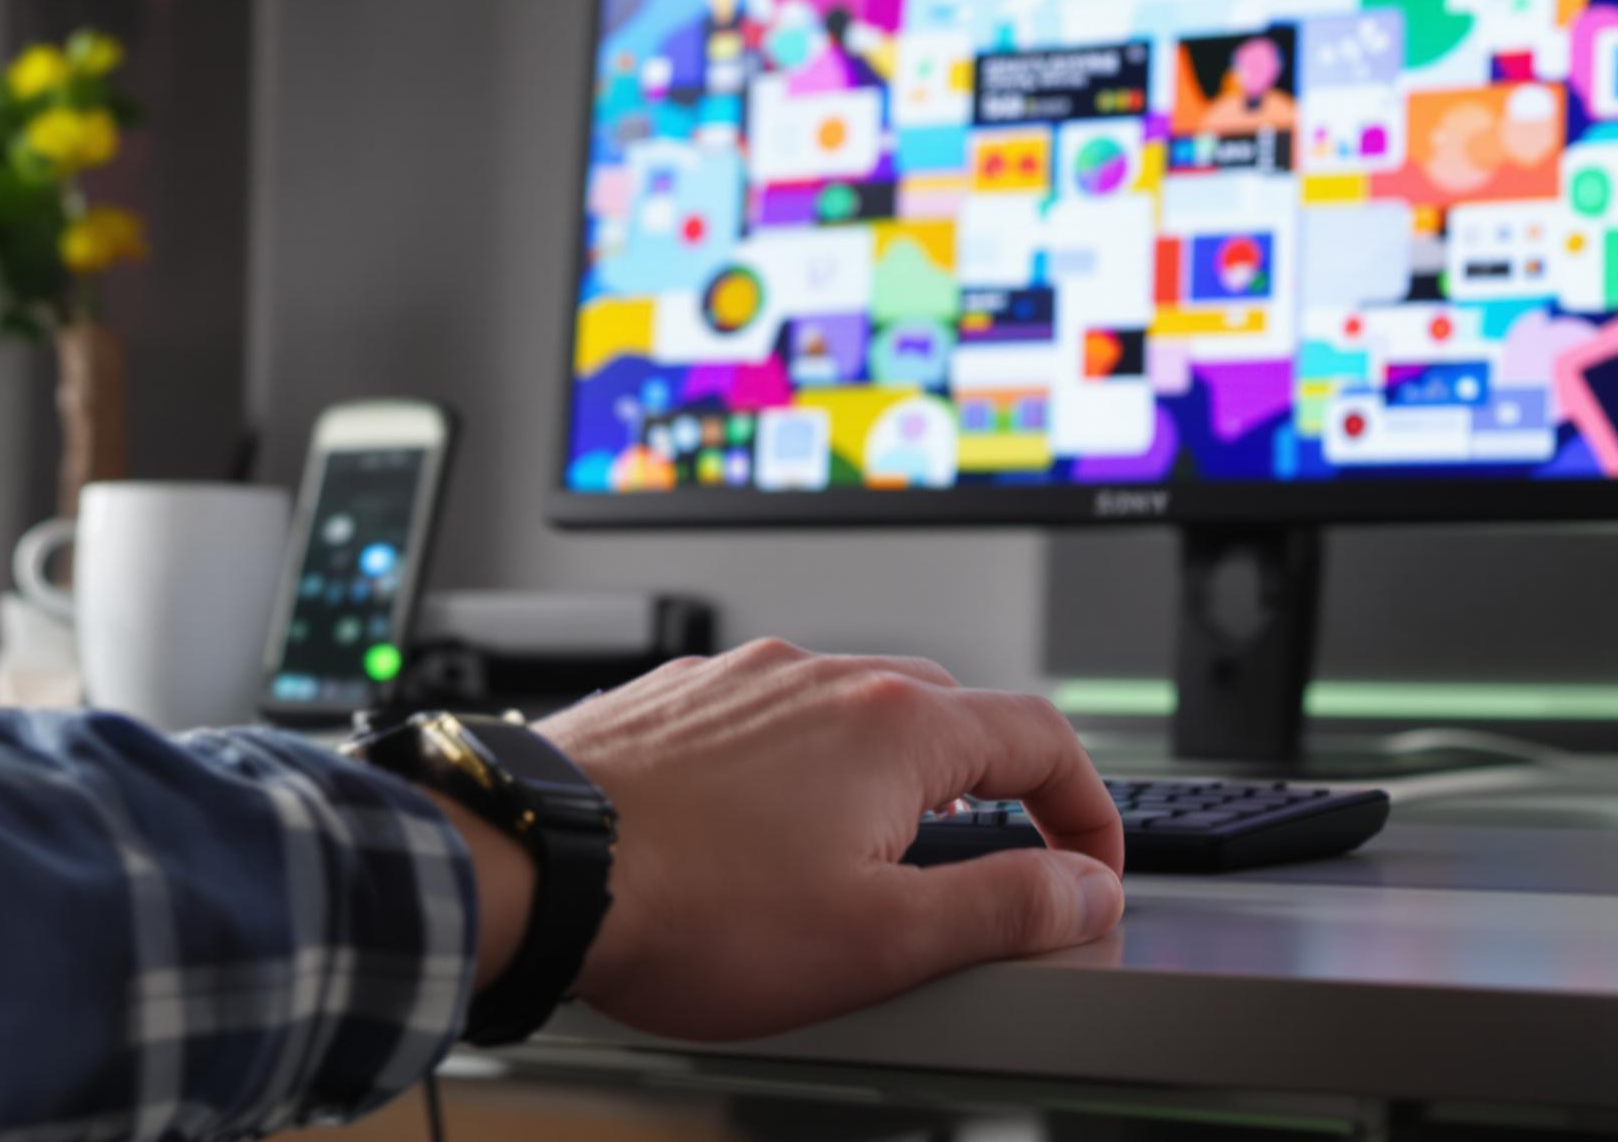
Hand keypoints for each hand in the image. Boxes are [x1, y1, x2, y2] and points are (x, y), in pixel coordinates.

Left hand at [536, 639, 1124, 1039]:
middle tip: (990, 866)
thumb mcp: (880, 940)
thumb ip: (1002, 911)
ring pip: (853, 714)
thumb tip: (1082, 889)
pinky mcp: (675, 698)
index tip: (1086, 866)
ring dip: (887, 780)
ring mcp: (743, 680)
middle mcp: (823, 676)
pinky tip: (760, 838)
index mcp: (896, 727)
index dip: (1087, 809)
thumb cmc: (689, 909)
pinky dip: (795, 772)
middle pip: (952, 715)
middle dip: (990, 791)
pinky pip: (769, 720)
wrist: (530, 868)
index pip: (1042, 739)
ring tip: (866, 863)